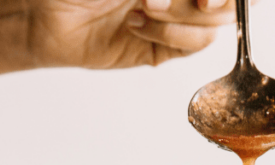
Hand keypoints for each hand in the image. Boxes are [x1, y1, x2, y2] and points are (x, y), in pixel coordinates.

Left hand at [28, 0, 248, 68]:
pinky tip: (136, 25)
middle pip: (228, 3)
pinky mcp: (163, 48)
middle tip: (197, 0)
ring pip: (211, 24)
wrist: (45, 15)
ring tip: (143, 7)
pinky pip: (191, 46)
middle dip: (212, 0)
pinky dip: (169, 35)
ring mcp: (175, 18)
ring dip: (180, 16)